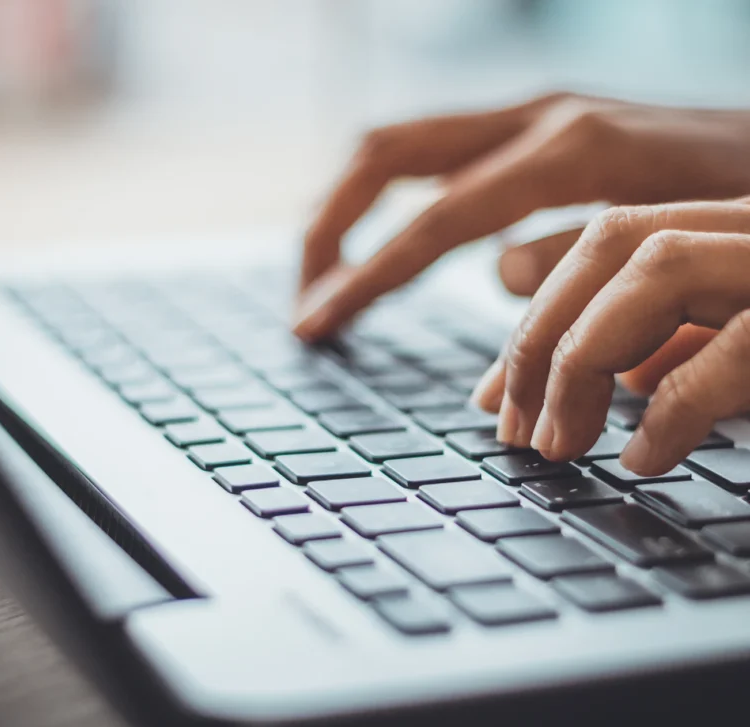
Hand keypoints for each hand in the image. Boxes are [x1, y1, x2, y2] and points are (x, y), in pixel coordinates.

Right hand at [294, 92, 749, 339]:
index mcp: (569, 150)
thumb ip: (582, 261)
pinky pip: (437, 156)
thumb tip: (498, 276)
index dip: (364, 278)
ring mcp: (532, 115)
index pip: (431, 222)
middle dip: (330, 229)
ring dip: (349, 209)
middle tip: (307, 299)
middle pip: (387, 155)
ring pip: (401, 144)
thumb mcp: (681, 247)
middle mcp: (537, 117)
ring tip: (328, 276)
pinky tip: (390, 247)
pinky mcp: (536, 128)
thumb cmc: (749, 204)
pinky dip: (394, 202)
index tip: (313, 325)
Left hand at [472, 198, 749, 475]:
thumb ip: (689, 342)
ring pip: (658, 266)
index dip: (536, 319)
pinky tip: (643, 459)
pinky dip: (673, 409)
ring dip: (583, 361)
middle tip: (512, 428)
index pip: (605, 244)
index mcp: (733, 228)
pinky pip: (737, 344)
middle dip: (538, 336)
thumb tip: (627, 373)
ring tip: (559, 443)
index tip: (496, 397)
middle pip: (612, 239)